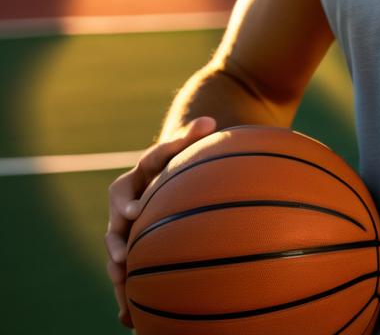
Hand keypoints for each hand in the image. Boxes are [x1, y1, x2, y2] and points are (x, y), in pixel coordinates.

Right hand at [104, 116, 216, 327]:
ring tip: (122, 284)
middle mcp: (127, 201)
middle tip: (122, 256)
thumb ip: (191, 135)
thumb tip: (209, 121)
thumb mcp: (182, 147)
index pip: (127, 189)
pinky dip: (125, 294)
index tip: (133, 214)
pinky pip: (125, 271)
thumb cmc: (178, 158)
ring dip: (117, 267)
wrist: (166, 174)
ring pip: (116, 249)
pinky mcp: (130, 246)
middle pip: (115, 222)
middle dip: (116, 240)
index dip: (129, 199)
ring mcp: (126, 226)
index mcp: (138, 175)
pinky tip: (128, 320)